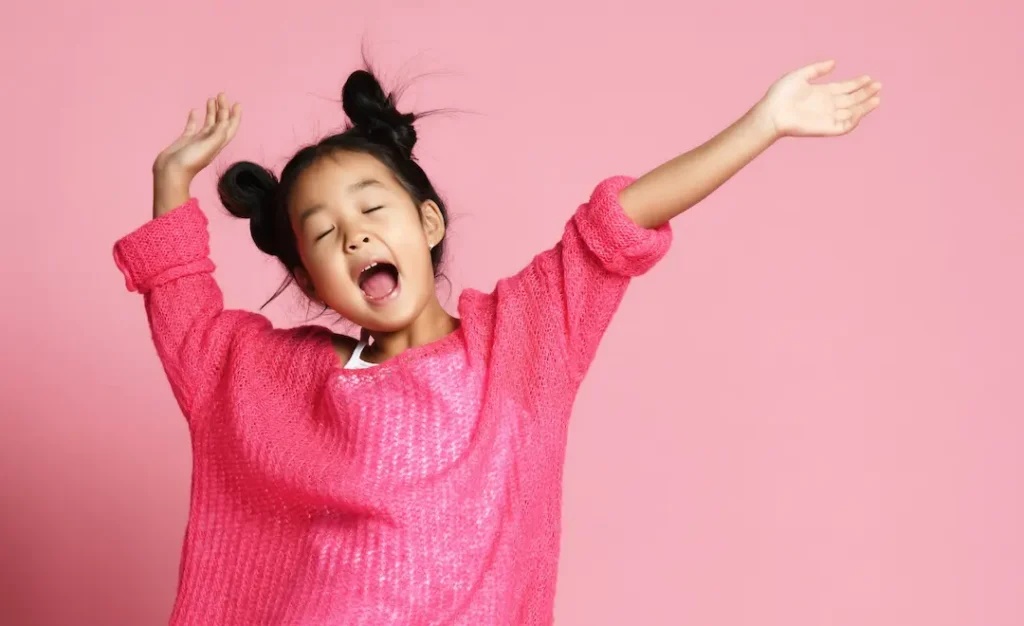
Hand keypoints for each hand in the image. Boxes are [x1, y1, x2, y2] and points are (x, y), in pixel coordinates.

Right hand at [152, 93, 241, 216]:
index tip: (237, 103)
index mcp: (218, 143)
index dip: (235, 116)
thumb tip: (226, 122)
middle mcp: (210, 141)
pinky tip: (195, 110)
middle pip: (220, 122)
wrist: (170, 172)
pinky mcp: (186, 140)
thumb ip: (218, 134)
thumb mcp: (208, 147)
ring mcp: (198, 141)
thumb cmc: (190, 162)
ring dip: (211, 111)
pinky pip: (192, 126)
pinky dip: (194, 118)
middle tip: (221, 94)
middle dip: (223, 108)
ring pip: (208, 123)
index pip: (230, 127)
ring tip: (211, 98)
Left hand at [757, 60, 880, 137]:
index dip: (857, 83)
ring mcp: (827, 117)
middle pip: (852, 99)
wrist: (771, 113)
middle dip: (865, 92)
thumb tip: (834, 62)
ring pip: (852, 113)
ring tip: (876, 97)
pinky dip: (854, 120)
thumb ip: (817, 69)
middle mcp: (827, 105)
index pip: (845, 88)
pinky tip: (861, 110)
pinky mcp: (825, 129)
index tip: (868, 77)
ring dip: (865, 106)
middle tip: (878, 85)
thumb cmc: (780, 94)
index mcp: (822, 93)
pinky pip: (844, 126)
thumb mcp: (799, 75)